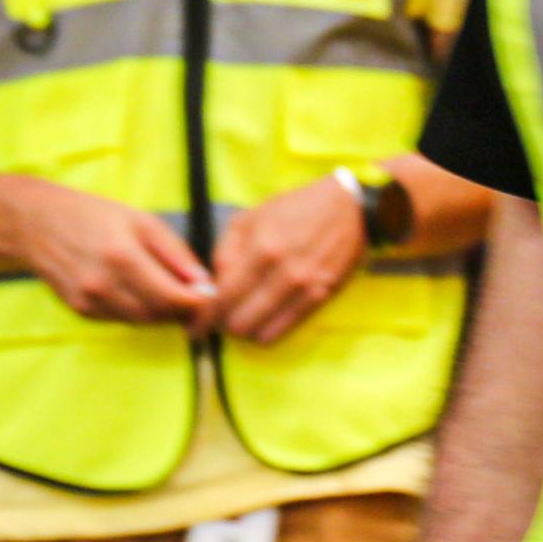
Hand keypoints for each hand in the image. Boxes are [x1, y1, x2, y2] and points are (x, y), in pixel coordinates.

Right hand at [15, 181, 215, 323]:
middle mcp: (104, 285)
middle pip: (159, 314)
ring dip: (161, 312)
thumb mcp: (139, 220)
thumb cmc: (91, 215)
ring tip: (167, 290)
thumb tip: (203, 282)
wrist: (36, 224)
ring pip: (142, 322)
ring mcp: (90, 302)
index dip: (198, 303)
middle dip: (182, 309)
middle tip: (193, 294)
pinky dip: (138, 311)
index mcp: (122, 256)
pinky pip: (122, 320)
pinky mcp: (82, 311)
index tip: (210, 296)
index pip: (173, 298)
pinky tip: (138, 291)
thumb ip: (174, 252)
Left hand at [207, 174, 370, 344]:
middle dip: (223, 324)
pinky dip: (267, 331)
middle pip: (239, 323)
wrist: (347, 209)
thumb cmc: (292, 209)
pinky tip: (262, 320)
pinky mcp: (321, 298)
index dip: (204, 318)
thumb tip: (213, 287)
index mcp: (261, 248)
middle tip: (219, 318)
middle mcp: (282, 273)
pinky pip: (285, 331)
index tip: (195, 326)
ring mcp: (305, 288)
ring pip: (261, 332)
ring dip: (245, 330)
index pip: (223, 298)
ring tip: (241, 318)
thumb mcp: (249, 218)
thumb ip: (225, 252)